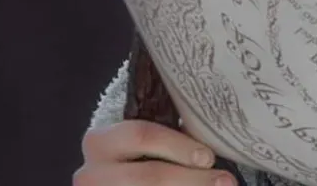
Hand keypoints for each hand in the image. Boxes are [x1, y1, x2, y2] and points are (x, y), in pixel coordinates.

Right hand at [74, 120, 234, 185]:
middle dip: (191, 179)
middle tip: (225, 182)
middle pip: (148, 176)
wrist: (110, 176)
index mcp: (100, 142)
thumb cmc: (135, 154)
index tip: (209, 157)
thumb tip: (210, 151)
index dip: (179, 146)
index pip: (142, 135)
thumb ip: (170, 140)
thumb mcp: (144, 141)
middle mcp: (91, 173)